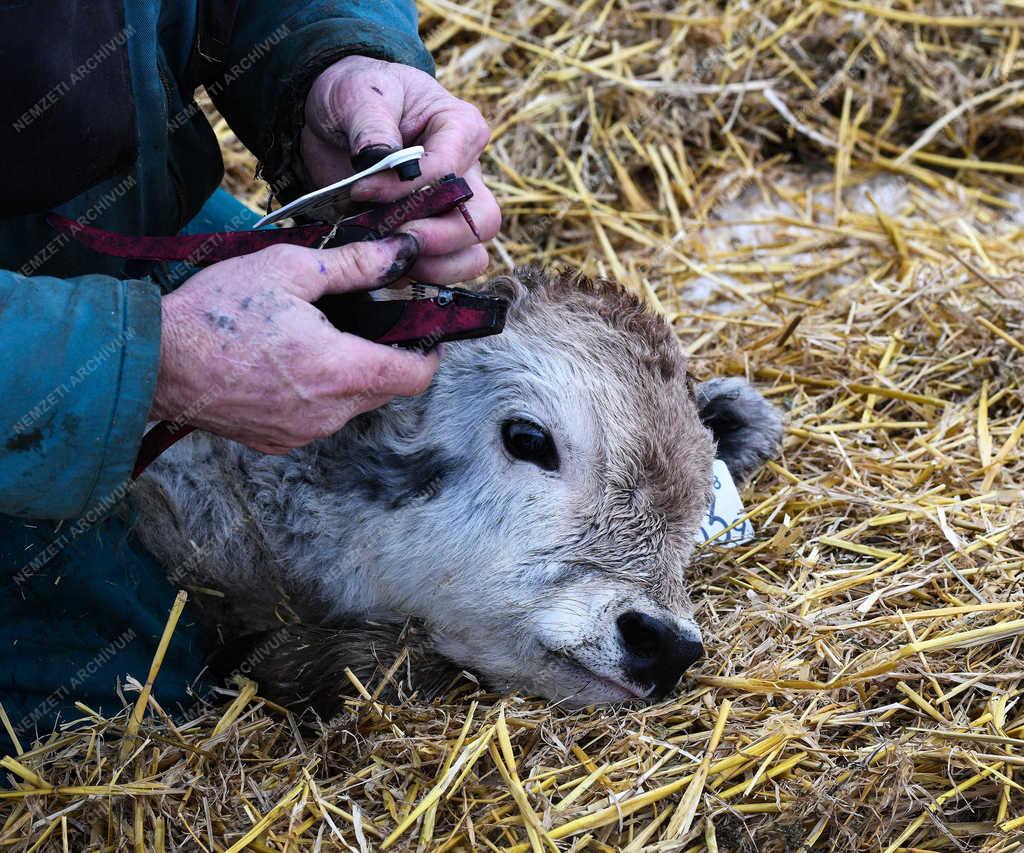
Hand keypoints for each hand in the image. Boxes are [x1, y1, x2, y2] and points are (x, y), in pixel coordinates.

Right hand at [151, 235, 439, 453]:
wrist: (156, 361)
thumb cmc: (218, 312)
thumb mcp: (289, 269)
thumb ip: (354, 265)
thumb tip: (401, 253)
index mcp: (342, 370)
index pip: (416, 376)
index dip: (428, 353)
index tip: (423, 331)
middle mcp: (330, 412)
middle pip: (386, 390)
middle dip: (387, 357)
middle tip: (365, 321)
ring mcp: (303, 432)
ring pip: (352, 405)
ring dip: (350, 376)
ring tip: (321, 338)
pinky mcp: (278, 442)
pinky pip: (318, 419)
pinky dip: (318, 394)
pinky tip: (290, 364)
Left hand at [301, 55, 499, 283]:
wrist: (335, 117)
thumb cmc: (356, 93)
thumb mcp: (358, 94)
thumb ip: (371, 125)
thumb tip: (380, 159)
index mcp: (460, 129)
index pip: (449, 171)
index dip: (406, 189)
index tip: (362, 189)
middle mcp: (468, 175)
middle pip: (481, 222)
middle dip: (439, 238)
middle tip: (395, 236)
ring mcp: (453, 212)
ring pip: (472, 256)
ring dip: (432, 266)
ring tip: (389, 254)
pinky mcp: (431, 238)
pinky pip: (441, 271)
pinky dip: (414, 276)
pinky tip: (381, 262)